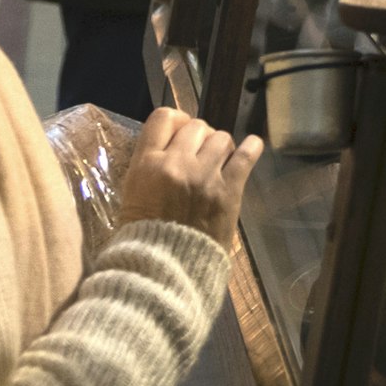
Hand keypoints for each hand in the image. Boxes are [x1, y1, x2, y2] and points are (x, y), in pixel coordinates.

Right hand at [114, 108, 266, 241]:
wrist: (163, 268)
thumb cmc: (142, 235)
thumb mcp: (132, 192)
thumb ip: (151, 164)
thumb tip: (172, 144)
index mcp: (147, 164)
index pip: (164, 117)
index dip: (176, 121)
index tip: (180, 132)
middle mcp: (176, 163)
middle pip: (196, 125)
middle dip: (199, 137)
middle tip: (199, 154)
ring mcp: (204, 176)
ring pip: (221, 138)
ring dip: (220, 146)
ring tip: (218, 161)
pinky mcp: (228, 191)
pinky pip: (245, 157)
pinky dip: (251, 148)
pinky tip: (252, 146)